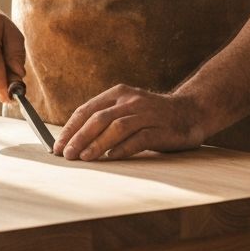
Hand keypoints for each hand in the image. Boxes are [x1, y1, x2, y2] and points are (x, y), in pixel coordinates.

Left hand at [53, 84, 207, 160]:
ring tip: (84, 158)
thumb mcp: (127, 108)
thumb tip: (74, 140)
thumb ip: (106, 118)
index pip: (87, 109)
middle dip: (79, 137)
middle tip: (67, 154)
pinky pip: (138, 139)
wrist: (191, 111)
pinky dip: (122, 149)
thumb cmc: (153, 115)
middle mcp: (131, 100)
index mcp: (118, 92)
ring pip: (116, 127)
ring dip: (97, 144)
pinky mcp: (161, 129)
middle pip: (99, 118)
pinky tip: (110, 158)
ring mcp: (147, 113)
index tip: (58, 146)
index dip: (71, 128)